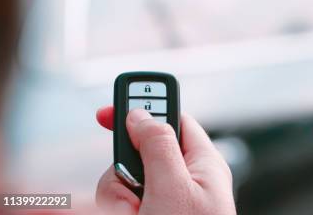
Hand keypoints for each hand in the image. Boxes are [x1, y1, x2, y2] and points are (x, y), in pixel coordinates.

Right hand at [95, 106, 235, 214]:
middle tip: (132, 189)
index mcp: (202, 163)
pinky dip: (119, 213)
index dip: (144, 109)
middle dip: (124, 170)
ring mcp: (164, 201)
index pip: (174, 120)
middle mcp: (184, 179)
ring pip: (123, 182)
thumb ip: (157, 146)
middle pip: (139, 153)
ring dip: (119, 199)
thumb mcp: (175, 186)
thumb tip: (140, 114)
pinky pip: (121, 206)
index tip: (109, 110)